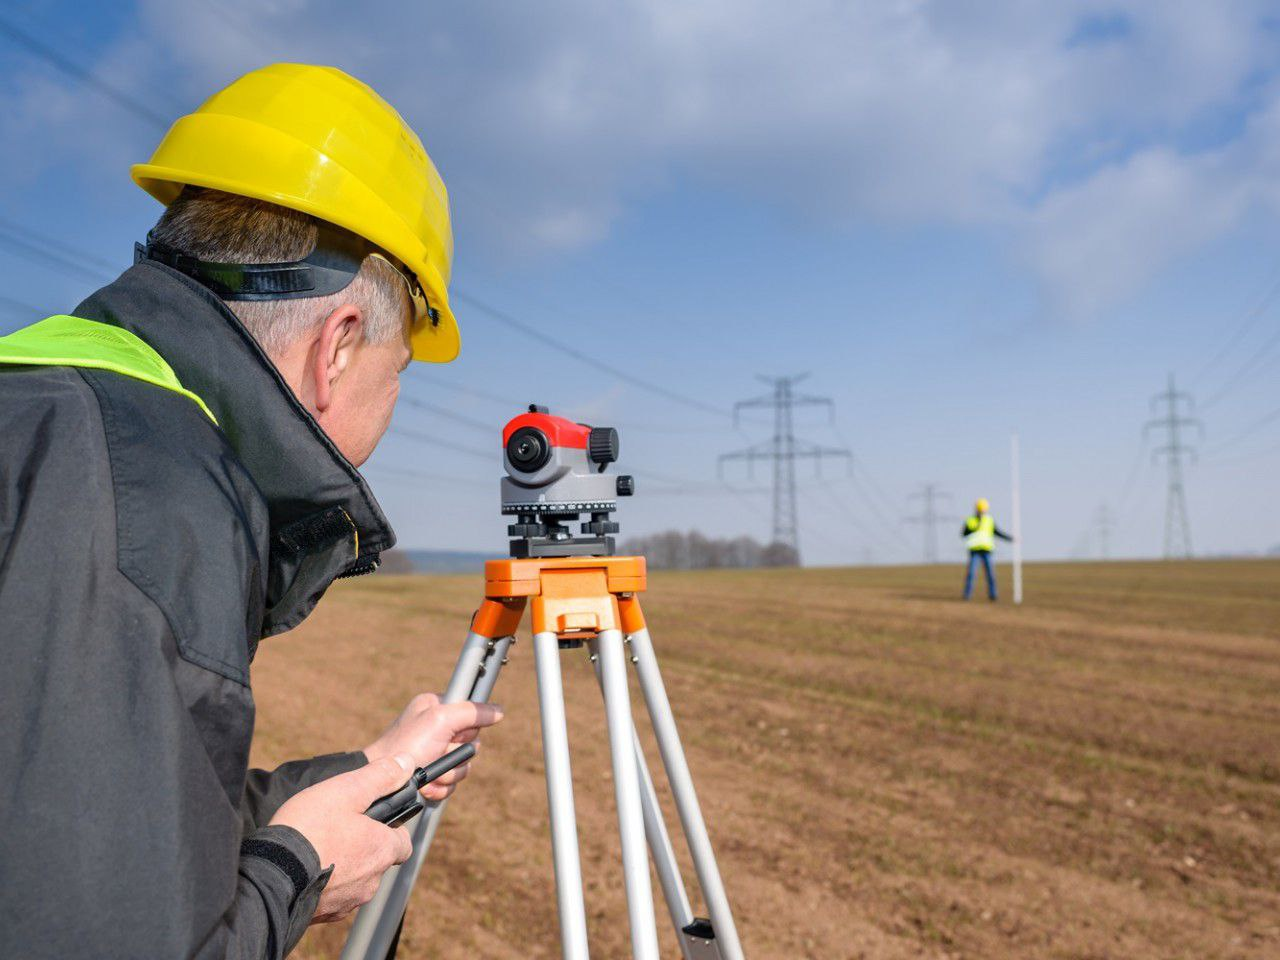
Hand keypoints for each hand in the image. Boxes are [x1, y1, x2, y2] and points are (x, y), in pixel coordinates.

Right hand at [270, 754, 415, 922]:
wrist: (270, 875)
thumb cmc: (309, 829)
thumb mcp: (347, 790)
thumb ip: (380, 776)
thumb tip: (406, 763)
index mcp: (382, 851)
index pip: (403, 843)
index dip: (391, 829)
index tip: (372, 819)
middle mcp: (370, 882)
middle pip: (377, 861)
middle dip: (363, 846)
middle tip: (338, 829)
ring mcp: (347, 902)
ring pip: (354, 881)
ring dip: (343, 866)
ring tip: (317, 847)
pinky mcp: (323, 914)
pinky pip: (331, 897)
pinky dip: (323, 884)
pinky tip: (304, 869)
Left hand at [363, 693, 503, 800]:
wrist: (384, 784)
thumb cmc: (406, 746)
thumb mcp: (440, 720)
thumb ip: (472, 712)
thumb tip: (498, 711)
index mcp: (435, 707)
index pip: (471, 711)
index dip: (467, 727)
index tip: (456, 734)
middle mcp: (436, 728)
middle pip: (471, 741)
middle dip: (456, 754)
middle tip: (438, 752)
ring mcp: (435, 753)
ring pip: (464, 765)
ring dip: (448, 773)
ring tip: (429, 771)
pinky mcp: (432, 775)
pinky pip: (452, 783)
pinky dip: (441, 787)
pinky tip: (426, 785)